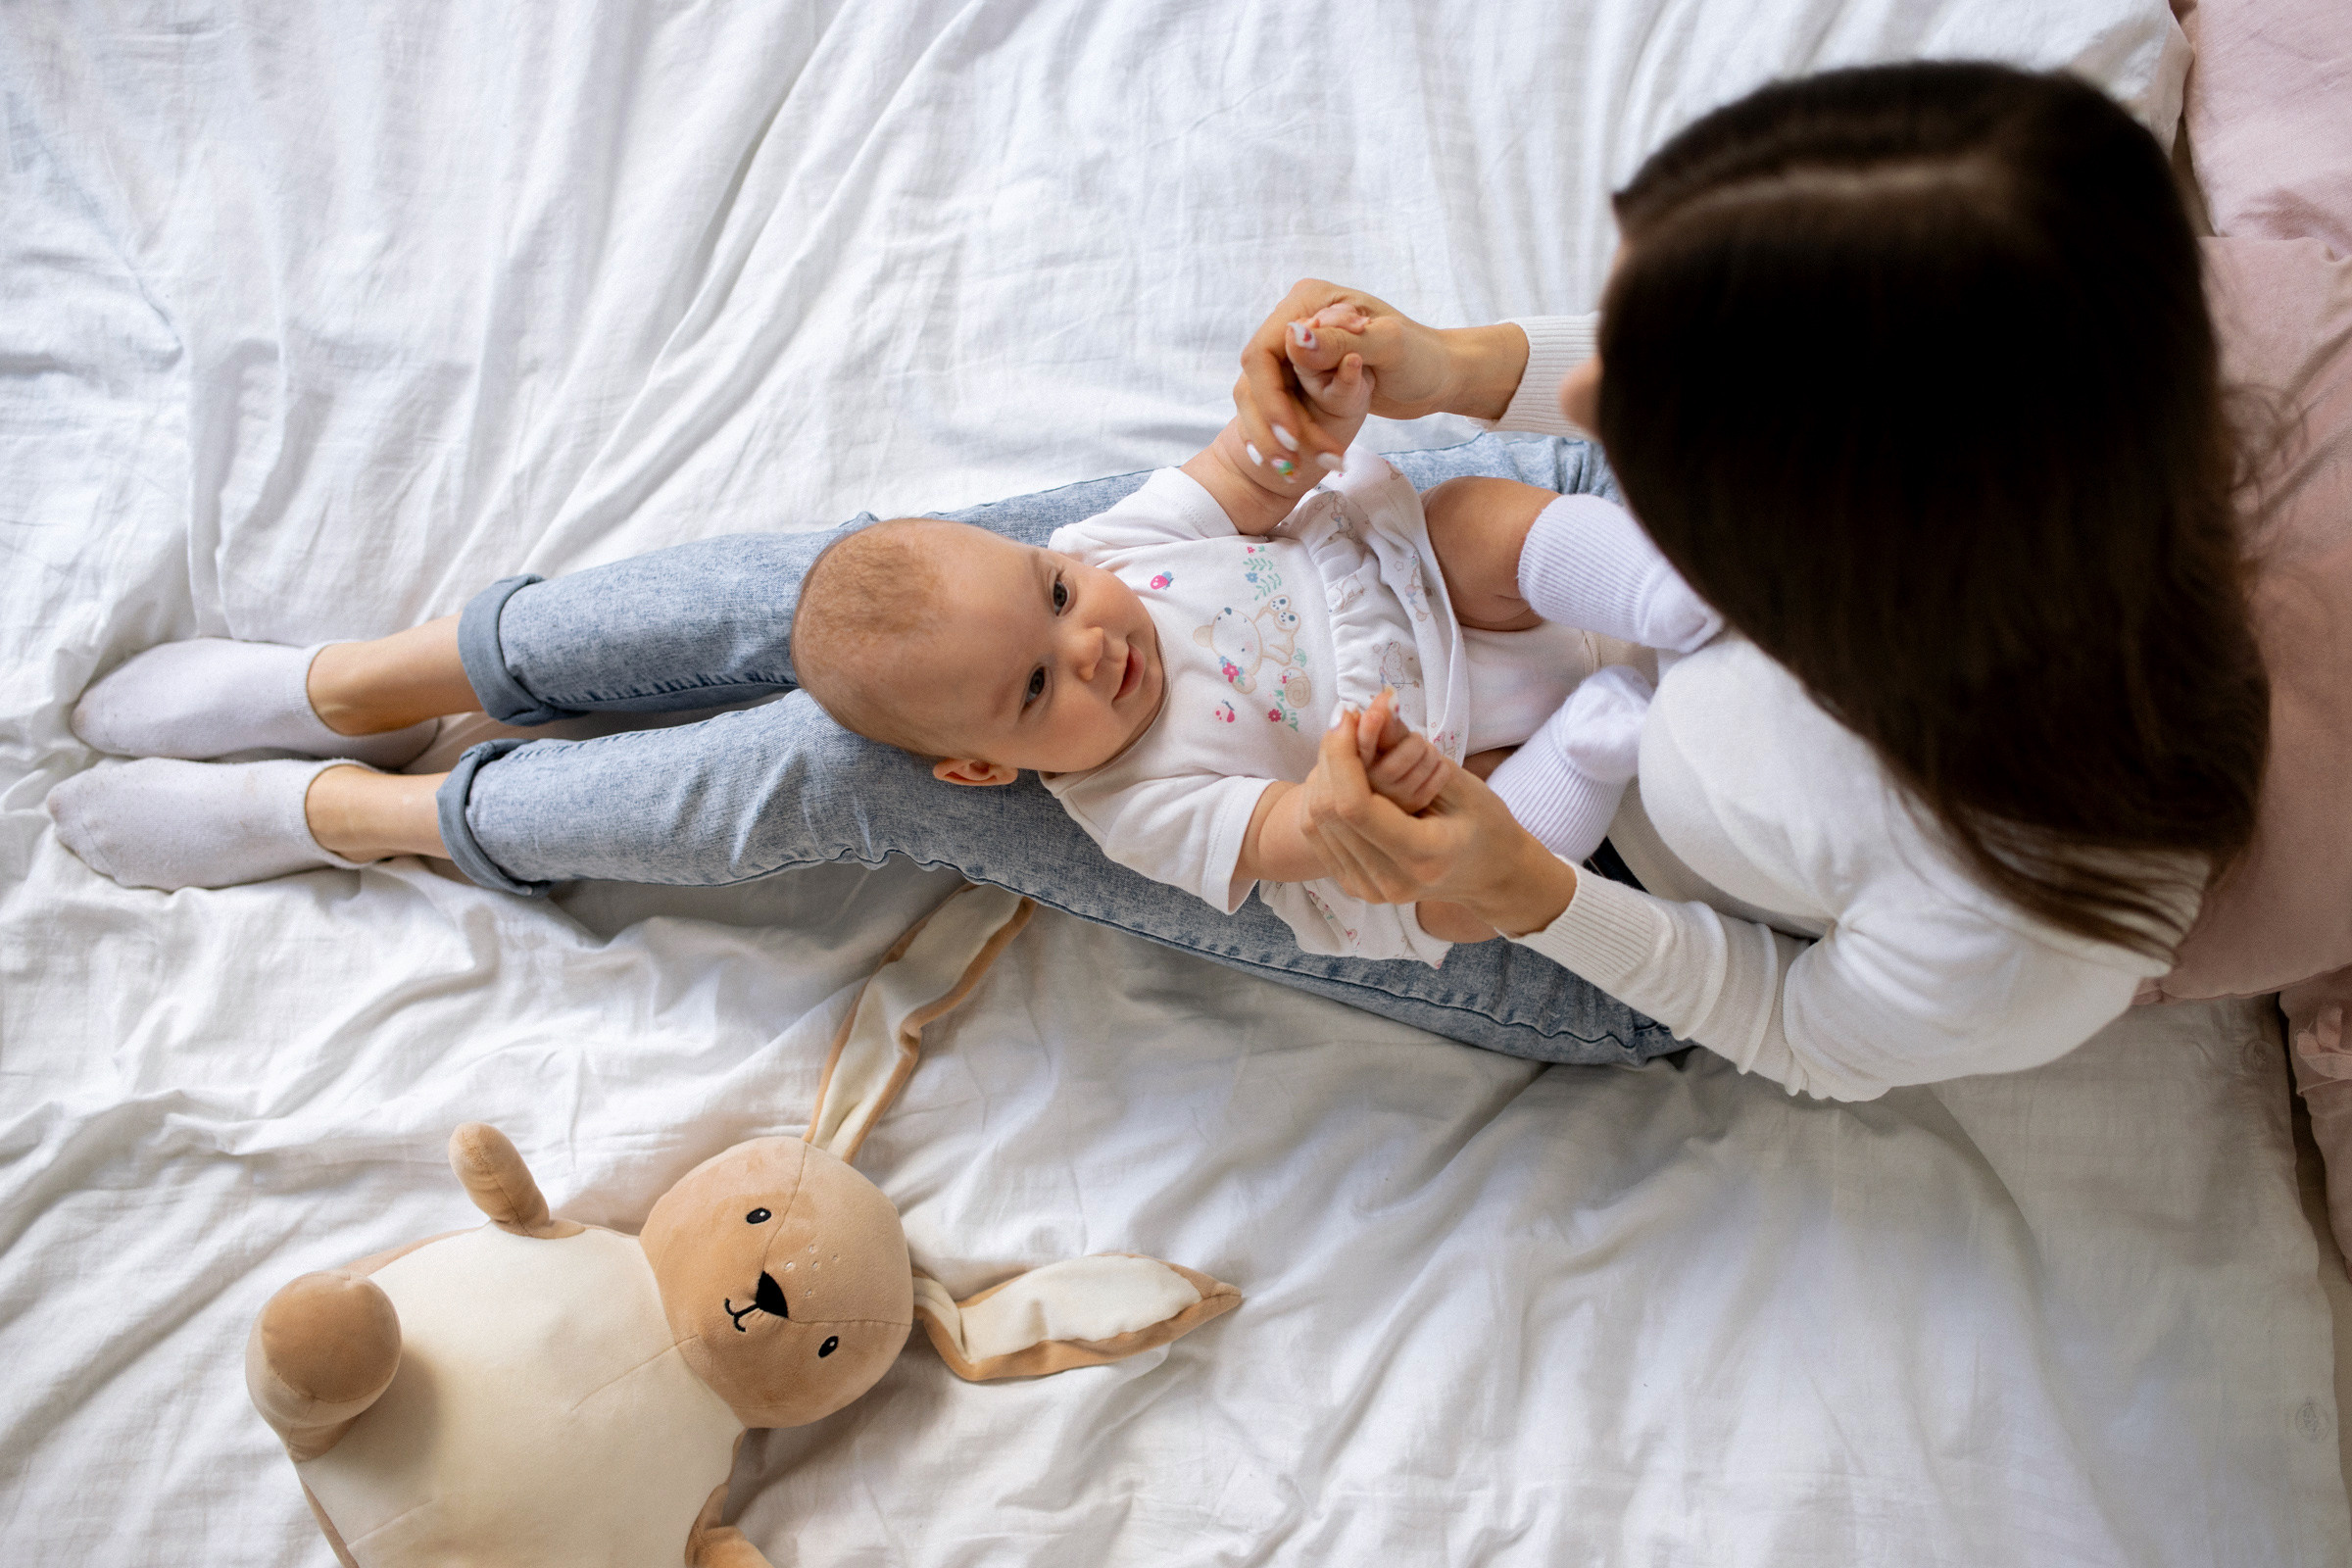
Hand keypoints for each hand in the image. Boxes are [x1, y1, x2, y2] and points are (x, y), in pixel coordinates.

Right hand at [1232, 280, 1529, 495]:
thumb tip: (1293, 337)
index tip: (1290, 436)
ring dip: (1276, 439)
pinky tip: (1292, 464)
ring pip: (1264, 399)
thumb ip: (1338, 342)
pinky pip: (1279, 409)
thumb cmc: (1422, 355)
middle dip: (1272, 425)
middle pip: (1257, 379)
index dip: (1269, 398)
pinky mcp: (1302, 377)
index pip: (1263, 352)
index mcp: (1308, 301)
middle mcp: (1296, 321)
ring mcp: (1297, 351)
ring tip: (1294, 473)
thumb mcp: (1386, 346)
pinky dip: (1285, 437)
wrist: (1438, 376)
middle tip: (1290, 466)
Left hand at [1299, 708, 1578, 936]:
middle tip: (1345, 721)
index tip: (1347, 716)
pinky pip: (1319, 836)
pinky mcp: (1355, 885)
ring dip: (1323, 774)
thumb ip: (1410, 748)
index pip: (1355, 807)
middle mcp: (1389, 880)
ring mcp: (1368, 888)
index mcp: (1423, 855)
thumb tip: (1370, 708)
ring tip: (1345, 744)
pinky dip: (1324, 797)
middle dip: (1329, 757)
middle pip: (1328, 812)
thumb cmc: (1486, 824)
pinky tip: (1343, 774)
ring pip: (1314, 823)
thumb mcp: (1460, 781)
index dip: (1340, 756)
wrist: (1489, 876)